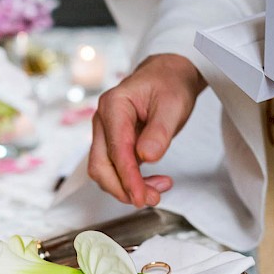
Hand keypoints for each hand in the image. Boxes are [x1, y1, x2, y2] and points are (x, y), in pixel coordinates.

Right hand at [87, 54, 204, 207]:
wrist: (168, 75)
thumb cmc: (170, 84)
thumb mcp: (172, 105)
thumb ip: (159, 131)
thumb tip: (147, 157)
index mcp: (114, 105)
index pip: (116, 150)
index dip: (128, 177)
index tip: (141, 197)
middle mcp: (103, 119)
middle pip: (100, 165)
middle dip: (123, 188)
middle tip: (151, 199)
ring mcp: (106, 132)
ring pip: (105, 170)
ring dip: (127, 187)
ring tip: (158, 190)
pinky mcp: (114, 142)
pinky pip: (116, 168)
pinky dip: (131, 181)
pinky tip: (153, 183)